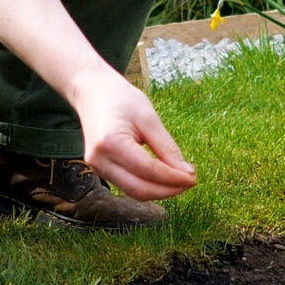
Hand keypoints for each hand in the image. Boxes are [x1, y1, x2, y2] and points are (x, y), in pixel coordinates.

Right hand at [72, 71, 199, 200]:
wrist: (92, 92)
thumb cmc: (120, 99)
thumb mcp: (148, 117)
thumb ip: (167, 147)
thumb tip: (186, 173)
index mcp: (110, 142)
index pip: (148, 170)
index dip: (173, 178)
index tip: (192, 177)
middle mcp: (99, 159)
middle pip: (139, 189)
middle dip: (168, 190)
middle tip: (189, 182)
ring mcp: (96, 167)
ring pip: (133, 191)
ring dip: (159, 191)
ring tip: (179, 181)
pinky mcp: (100, 169)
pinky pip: (127, 185)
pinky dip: (147, 186)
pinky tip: (163, 179)